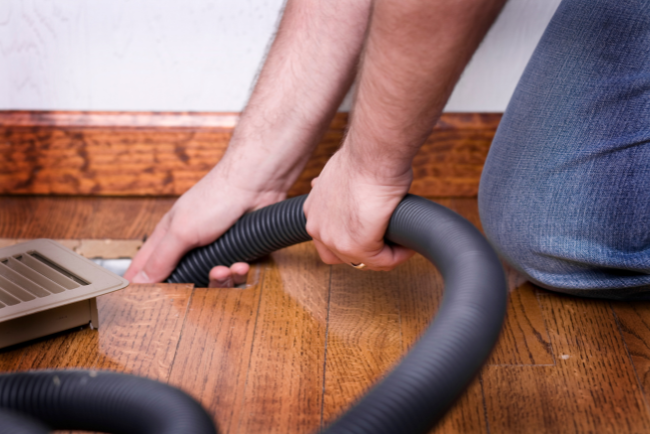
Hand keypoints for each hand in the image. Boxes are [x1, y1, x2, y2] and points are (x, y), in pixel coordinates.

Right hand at [124, 164, 285, 286]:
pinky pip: (236, 276)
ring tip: (225, 269)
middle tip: (200, 284)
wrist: (256, 186)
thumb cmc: (216, 197)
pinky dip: (239, 272)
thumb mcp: (181, 231)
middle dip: (194, 287)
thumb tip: (139, 282)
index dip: (143, 286)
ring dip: (221, 280)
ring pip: (212, 282)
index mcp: (169, 237)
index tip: (143, 304)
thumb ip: (160, 258)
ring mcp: (216, 250)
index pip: (146, 268)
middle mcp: (191, 245)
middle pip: (184, 282)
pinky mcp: (239, 253)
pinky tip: (241, 264)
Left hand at [304, 146, 413, 270]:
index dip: (354, 238)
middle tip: (390, 242)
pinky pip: (384, 261)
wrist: (374, 153)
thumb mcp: (342, 175)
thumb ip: (341, 192)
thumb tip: (348, 196)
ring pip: (364, 261)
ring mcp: (335, 239)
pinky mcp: (358, 245)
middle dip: (368, 251)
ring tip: (401, 244)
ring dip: (385, 255)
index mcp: (312, 210)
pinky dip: (399, 255)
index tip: (375, 231)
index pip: (329, 240)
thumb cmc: (366, 157)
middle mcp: (317, 227)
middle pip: (343, 256)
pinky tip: (408, 244)